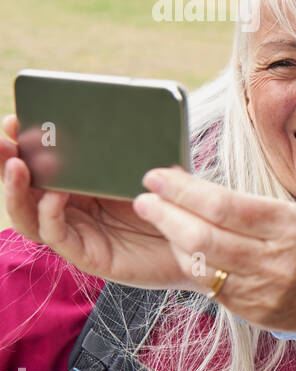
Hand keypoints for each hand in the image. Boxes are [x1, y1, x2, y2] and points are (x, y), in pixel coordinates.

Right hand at [2, 114, 184, 288]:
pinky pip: (56, 234)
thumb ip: (135, 152)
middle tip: (2, 139)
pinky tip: (55, 195)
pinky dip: (50, 214)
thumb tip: (122, 117)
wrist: (200, 246)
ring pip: (28, 213)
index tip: (17, 118)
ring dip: (18, 190)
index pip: (42, 163)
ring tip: (17, 164)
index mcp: (82, 184)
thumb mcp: (153, 171)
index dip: (25, 142)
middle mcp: (71, 207)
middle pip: (25, 186)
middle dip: (8, 160)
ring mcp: (76, 231)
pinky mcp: (87, 254)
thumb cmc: (175, 206)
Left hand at [131, 167, 295, 333]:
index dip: (183, 190)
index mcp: (292, 227)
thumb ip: (251, 210)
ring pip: (203, 267)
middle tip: (144, 200)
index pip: (224, 206)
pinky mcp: (260, 315)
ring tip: (160, 224)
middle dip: (166, 216)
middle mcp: (279, 262)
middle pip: (205, 238)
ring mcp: (268, 293)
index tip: (158, 176)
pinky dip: (198, 268)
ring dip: (174, 243)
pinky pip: (215, 290)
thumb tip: (196, 193)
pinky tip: (189, 252)